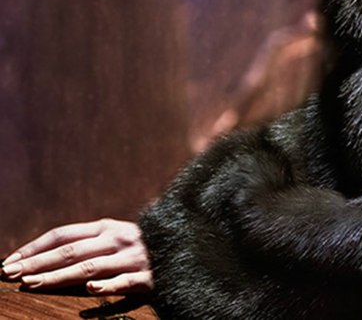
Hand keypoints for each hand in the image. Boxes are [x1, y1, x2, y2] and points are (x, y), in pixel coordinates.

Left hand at [1, 218, 152, 294]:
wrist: (188, 247)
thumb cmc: (146, 245)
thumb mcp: (118, 236)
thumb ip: (90, 242)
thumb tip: (48, 253)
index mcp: (107, 227)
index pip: (63, 235)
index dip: (35, 247)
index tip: (10, 261)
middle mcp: (118, 239)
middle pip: (70, 251)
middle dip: (37, 263)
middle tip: (10, 275)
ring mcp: (133, 258)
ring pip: (90, 267)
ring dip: (59, 276)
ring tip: (33, 284)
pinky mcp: (149, 276)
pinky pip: (126, 282)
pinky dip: (108, 285)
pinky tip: (90, 290)